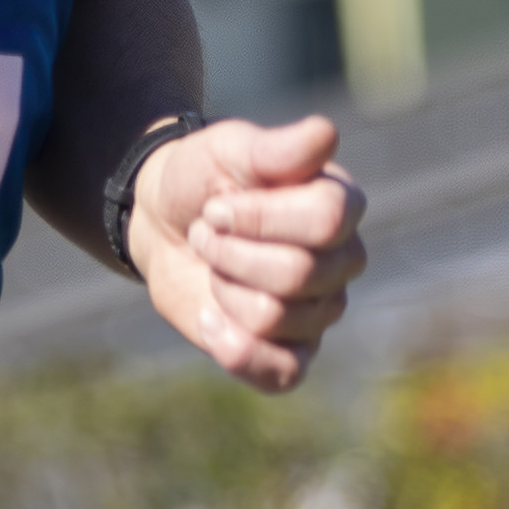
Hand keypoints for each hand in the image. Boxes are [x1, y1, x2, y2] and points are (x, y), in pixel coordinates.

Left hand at [127, 111, 365, 393]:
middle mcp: (342, 260)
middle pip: (298, 275)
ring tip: (214, 264)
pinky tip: (209, 318)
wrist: (165, 221)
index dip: (258, 217)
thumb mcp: (229, 148)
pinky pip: (282, 373)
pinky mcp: (290, 351)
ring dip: (223, 290)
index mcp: (341, 204)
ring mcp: (321, 309)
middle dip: (229, 254)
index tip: (216, 206)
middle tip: (206, 233)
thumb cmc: (204, 177)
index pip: (325, 220)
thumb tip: (326, 135)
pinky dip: (235, 350)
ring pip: (275, 319)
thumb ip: (277, 148)